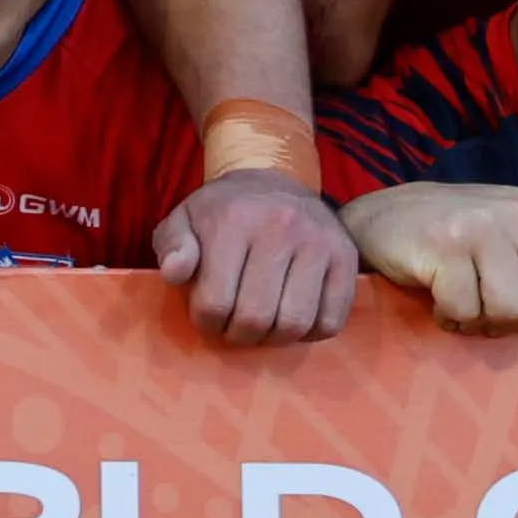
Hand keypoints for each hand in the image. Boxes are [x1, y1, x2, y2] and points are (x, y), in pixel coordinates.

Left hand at [155, 169, 359, 344]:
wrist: (273, 179)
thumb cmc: (222, 212)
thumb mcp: (183, 219)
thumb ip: (171, 246)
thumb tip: (175, 272)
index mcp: (233, 220)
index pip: (215, 302)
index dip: (207, 323)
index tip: (208, 316)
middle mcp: (281, 227)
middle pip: (256, 318)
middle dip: (239, 335)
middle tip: (234, 326)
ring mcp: (319, 242)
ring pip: (295, 324)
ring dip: (274, 338)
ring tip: (262, 324)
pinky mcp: (346, 256)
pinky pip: (331, 321)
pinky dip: (310, 333)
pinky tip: (291, 316)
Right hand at [341, 178, 517, 331]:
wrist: (375, 218)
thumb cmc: (445, 237)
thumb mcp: (505, 236)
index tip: (516, 302)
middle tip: (485, 308)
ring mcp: (482, 227)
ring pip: (515, 310)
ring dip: (482, 321)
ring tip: (459, 302)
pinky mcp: (445, 246)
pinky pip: (465, 312)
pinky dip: (447, 317)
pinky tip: (434, 296)